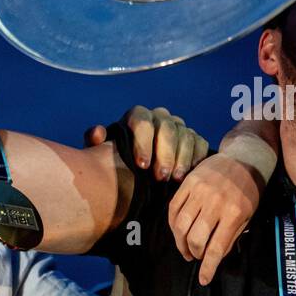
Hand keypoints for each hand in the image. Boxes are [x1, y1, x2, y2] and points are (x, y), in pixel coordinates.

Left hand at [84, 106, 209, 181]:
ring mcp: (179, 127)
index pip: (142, 121)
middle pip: (167, 129)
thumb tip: (97, 133)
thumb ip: (95, 141)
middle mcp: (160, 117)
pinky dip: (196, 158)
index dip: (143, 142)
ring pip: (185, 136)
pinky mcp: (194, 139)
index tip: (141, 165)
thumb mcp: (103, 152)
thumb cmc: (119, 160)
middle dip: (165, 154)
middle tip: (160, 177)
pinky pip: (199, 144)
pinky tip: (189, 175)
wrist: (137, 171)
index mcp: (138, 116)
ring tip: (175, 180)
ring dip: (181, 159)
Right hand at [167, 154, 262, 285]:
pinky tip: (178, 231)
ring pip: (181, 225)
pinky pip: (174, 208)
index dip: (208, 267)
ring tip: (185, 249)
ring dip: (180, 242)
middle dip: (194, 254)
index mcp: (234, 213)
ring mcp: (200, 191)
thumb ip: (231, 236)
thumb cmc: (248, 190)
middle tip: (195, 257)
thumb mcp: (248, 216)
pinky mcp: (189, 182)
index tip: (203, 279)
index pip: (217, 248)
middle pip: (196, 238)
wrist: (244, 158)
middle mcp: (216, 202)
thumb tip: (214, 258)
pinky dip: (173, 224)